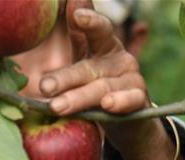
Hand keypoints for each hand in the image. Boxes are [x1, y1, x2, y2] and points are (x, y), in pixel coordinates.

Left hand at [42, 0, 179, 159]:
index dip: (90, 22)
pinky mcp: (140, 100)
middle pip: (89, 68)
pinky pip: (129, 100)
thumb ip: (77, 36)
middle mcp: (119, 60)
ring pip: (102, 88)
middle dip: (65, 78)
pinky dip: (119, 102)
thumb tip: (69, 1)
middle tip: (44, 86)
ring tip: (57, 107)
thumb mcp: (86, 63)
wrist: (129, 122)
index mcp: (105, 46)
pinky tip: (107, 104)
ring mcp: (131, 79)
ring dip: (79, 98)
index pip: (97, 31)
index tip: (76, 16)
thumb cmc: (99, 89)